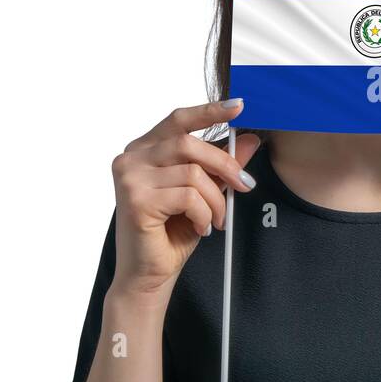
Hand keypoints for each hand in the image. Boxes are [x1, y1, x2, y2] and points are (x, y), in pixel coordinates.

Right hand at [109, 99, 260, 299]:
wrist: (149, 275)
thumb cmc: (171, 233)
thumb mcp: (204, 192)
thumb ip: (221, 165)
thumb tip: (250, 140)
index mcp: (144, 150)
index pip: (178, 120)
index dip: (209, 110)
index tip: (239, 106)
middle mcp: (131, 158)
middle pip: (190, 144)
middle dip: (225, 165)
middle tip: (243, 187)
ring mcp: (130, 178)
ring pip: (194, 173)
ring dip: (216, 200)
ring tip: (215, 219)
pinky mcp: (137, 200)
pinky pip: (189, 196)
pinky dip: (205, 214)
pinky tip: (201, 228)